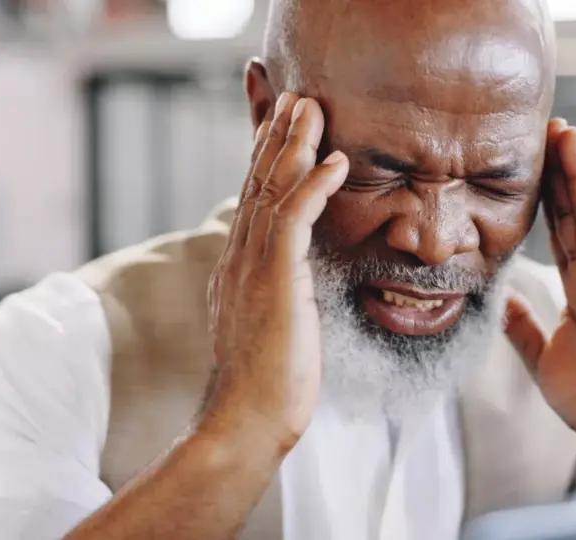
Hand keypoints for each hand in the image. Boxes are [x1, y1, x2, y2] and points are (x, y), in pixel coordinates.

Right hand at [203, 94, 347, 452]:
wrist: (246, 422)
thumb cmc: (268, 384)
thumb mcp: (270, 326)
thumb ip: (275, 294)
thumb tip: (289, 283)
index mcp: (240, 267)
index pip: (254, 200)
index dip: (266, 159)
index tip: (280, 127)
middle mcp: (240, 257)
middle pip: (258, 182)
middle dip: (276, 135)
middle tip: (293, 96)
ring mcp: (252, 266)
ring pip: (272, 189)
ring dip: (294, 144)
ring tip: (312, 106)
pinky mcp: (274, 278)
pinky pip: (294, 218)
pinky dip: (314, 185)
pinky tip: (335, 161)